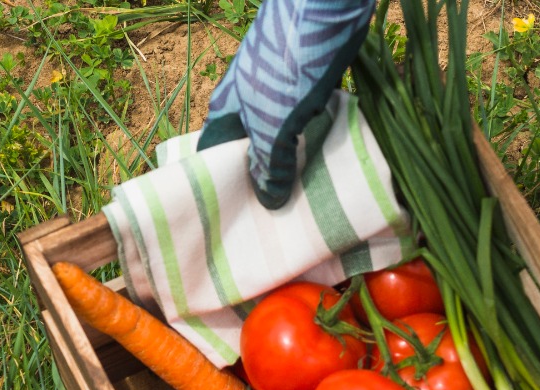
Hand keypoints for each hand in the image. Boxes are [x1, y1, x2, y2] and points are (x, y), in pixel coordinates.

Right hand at [198, 0, 375, 208]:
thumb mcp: (273, 123)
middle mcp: (247, 99)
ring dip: (290, 161)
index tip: (233, 217)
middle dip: (260, 179)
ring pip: (280, 135)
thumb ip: (268, 163)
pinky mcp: (308, 81)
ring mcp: (278, 89)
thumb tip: (268, 200)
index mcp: (226, 109)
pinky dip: (314, 140)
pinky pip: (307, 120)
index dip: (218, 185)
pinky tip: (328, 161)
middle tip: (275, 216)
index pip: (211, 153)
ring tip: (303, 198)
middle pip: (248, 148)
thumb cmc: (288, 64)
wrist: (323, 6)